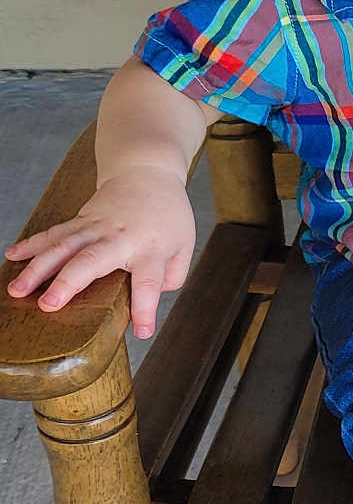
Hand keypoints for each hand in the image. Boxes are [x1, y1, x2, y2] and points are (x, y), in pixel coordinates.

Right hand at [4, 166, 195, 338]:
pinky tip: (13, 255)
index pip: (149, 283)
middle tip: (48, 306)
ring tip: (17, 289)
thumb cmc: (167, 214)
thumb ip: (172, 275)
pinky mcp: (81, 219)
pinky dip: (32, 244)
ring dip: (37, 268)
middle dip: (68, 284)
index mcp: (151, 248)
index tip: (142, 332)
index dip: (145, 308)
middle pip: (92, 261)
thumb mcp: (184, 245)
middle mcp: (120, 238)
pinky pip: (54, 233)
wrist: (147, 171)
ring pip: (63, 247)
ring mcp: (97, 227)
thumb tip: (151, 296)